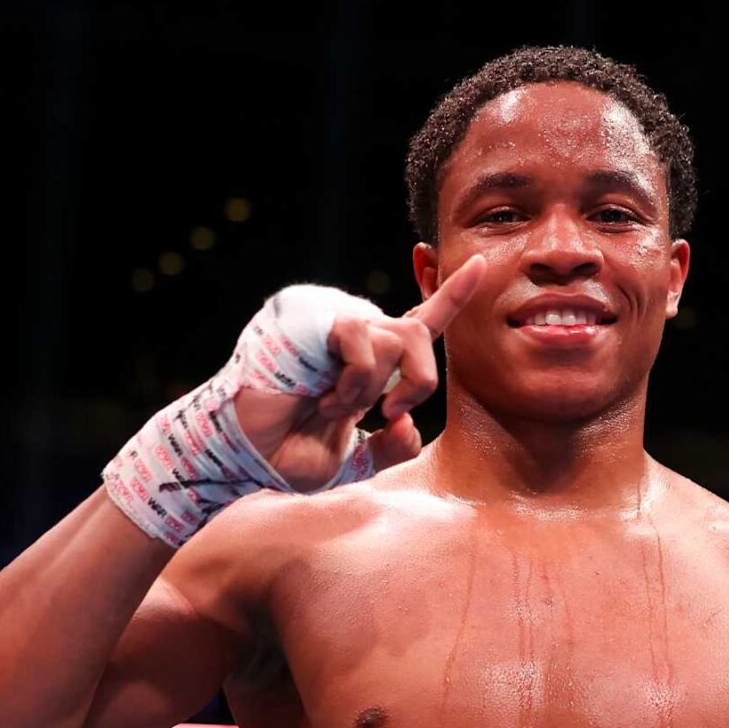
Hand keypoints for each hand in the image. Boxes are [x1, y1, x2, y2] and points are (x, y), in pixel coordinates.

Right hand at [229, 258, 487, 487]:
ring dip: (372, 387)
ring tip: (332, 406)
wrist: (245, 456)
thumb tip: (405, 424)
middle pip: (419, 332)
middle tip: (390, 413)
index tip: (483, 266)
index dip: (451, 296)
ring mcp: (332, 320)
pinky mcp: (312, 316)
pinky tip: (322, 396)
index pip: (420, 323)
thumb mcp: (355, 462)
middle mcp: (354, 333)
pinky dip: (353, 378)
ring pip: (396, 337)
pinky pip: (362, 337)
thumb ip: (391, 447)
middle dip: (418, 380)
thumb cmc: (288, 454)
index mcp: (368, 359)